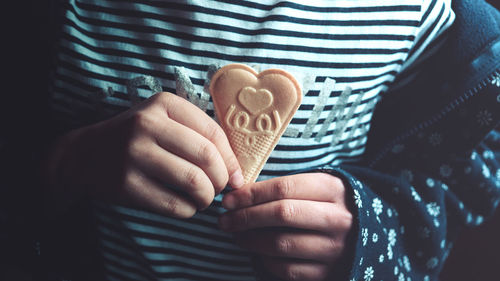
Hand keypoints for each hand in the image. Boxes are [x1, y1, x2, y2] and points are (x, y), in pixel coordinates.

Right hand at [45, 92, 243, 217]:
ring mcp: (134, 154)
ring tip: (204, 198)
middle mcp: (148, 125)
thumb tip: (237, 171)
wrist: (83, 155)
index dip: (231, 159)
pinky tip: (186, 207)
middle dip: (222, 179)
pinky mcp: (126, 185)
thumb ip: (198, 135)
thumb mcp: (163, 121)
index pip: (214, 133)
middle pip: (206, 157)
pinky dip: (189, 210)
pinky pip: (174, 205)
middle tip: (220, 188)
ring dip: (207, 197)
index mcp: (164, 104)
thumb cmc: (136, 139)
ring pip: (194, 182)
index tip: (236, 176)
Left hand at [218, 173, 352, 280]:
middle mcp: (336, 218)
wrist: (363, 232)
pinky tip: (257, 253)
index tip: (228, 200)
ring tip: (236, 235)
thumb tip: (238, 196)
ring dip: (250, 240)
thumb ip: (284, 188)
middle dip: (246, 217)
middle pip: (281, 214)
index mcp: (332, 189)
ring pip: (281, 244)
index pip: (284, 188)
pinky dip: (265, 261)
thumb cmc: (327, 204)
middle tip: (224, 220)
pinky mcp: (328, 272)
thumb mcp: (315, 187)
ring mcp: (334, 248)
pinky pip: (287, 269)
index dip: (251, 194)